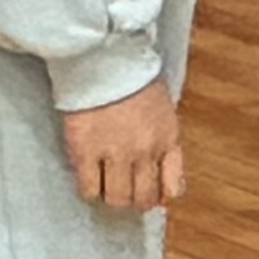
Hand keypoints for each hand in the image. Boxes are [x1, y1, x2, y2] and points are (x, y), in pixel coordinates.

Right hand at [61, 79, 186, 219]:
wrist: (104, 57)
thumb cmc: (133, 75)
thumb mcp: (163, 107)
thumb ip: (164, 139)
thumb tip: (162, 169)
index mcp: (167, 138)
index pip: (173, 186)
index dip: (161, 196)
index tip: (152, 195)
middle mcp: (145, 151)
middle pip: (143, 197)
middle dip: (135, 201)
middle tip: (125, 195)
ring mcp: (115, 153)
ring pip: (117, 198)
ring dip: (112, 198)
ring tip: (106, 189)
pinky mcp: (85, 151)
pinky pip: (89, 188)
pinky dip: (90, 190)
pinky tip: (89, 181)